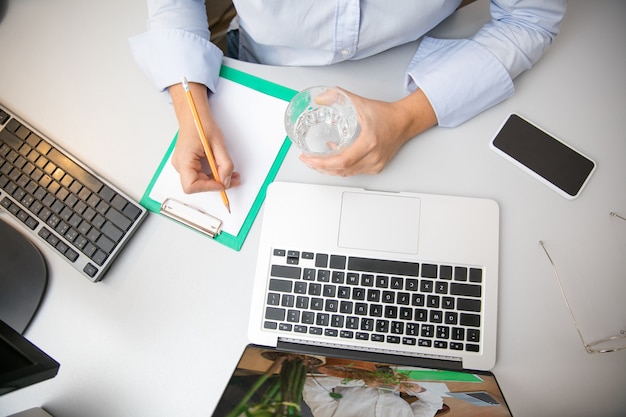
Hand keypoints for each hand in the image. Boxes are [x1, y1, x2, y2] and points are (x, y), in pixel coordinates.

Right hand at [169, 82, 239, 193]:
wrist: (194, 115)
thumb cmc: (201, 124)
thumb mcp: (218, 143)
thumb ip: (224, 164)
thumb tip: (226, 180)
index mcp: (184, 159)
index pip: (191, 185)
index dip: (208, 187)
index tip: (223, 183)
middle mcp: (180, 164)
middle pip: (197, 185)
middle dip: (216, 184)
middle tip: (233, 180)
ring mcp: (183, 165)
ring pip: (200, 182)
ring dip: (216, 180)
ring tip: (231, 174)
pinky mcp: (188, 164)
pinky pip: (200, 175)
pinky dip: (213, 175)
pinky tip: (223, 170)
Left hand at [299, 88, 436, 176]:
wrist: (405, 121)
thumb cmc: (386, 114)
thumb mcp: (360, 103)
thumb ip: (338, 96)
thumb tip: (320, 98)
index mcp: (369, 142)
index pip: (342, 160)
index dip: (322, 163)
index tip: (309, 158)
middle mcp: (373, 157)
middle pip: (341, 170)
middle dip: (320, 167)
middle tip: (306, 160)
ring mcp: (375, 165)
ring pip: (346, 174)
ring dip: (329, 169)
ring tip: (315, 162)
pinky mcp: (376, 167)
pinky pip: (354, 172)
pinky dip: (341, 168)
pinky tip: (333, 160)